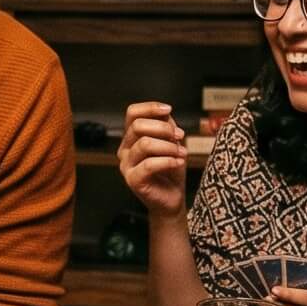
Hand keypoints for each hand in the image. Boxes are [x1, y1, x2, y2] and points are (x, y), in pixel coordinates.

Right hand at [117, 101, 190, 218]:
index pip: (132, 113)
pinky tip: (178, 162)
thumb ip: (166, 126)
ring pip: (145, 144)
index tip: (169, 110)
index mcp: (132, 137)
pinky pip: (149, 164)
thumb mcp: (171, 141)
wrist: (172, 197)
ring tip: (182, 153)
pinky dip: (168, 161)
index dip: (150, 108)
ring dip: (169, 146)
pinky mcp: (133, 180)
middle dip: (163, 128)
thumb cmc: (171, 169)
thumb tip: (165, 113)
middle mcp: (125, 149)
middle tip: (180, 136)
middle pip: (138, 126)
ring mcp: (126, 165)